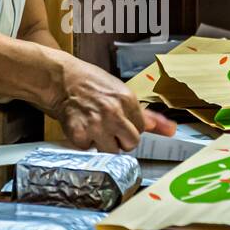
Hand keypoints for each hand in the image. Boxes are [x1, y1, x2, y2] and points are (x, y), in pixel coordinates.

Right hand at [51, 57, 176, 152]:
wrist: (59, 78)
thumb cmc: (88, 82)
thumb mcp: (120, 91)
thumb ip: (145, 114)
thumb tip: (171, 130)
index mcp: (127, 100)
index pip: (141, 129)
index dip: (129, 127)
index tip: (119, 121)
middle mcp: (114, 113)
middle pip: (131, 144)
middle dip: (120, 140)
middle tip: (107, 128)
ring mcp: (97, 124)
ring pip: (112, 151)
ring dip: (102, 144)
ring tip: (94, 128)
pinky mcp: (79, 133)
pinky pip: (88, 150)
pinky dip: (83, 142)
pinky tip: (80, 127)